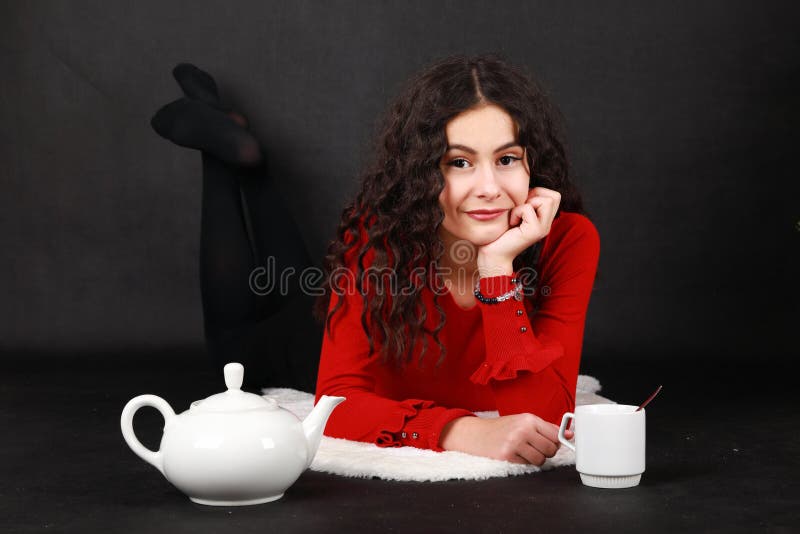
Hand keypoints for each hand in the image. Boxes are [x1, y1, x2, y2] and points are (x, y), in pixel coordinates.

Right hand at [440, 413, 572, 465]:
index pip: (555, 434)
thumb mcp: (522, 421)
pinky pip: (528, 464)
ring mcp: (515, 442)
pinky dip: (525, 462)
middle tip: (535, 448)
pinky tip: (516, 455)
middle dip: (546, 452)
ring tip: (525, 452)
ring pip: (541, 459)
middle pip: (551, 449)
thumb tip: (570, 434)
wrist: (477, 434)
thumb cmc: (502, 428)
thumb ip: (545, 428)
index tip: (553, 444)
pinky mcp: (508, 455)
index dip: (557, 442)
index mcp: (529, 418)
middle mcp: (523, 429)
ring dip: (536, 459)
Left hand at [477, 187, 561, 268]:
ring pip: (546, 200)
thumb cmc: (500, 232)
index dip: (538, 193)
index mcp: (544, 220)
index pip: (554, 196)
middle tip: (520, 208)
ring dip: (526, 203)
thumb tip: (527, 187)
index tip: (522, 204)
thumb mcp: (515, 212)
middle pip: (554, 196)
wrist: (493, 253)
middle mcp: (546, 225)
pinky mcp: (534, 231)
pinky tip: (511, 223)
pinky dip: (517, 212)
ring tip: (516, 216)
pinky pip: (528, 208)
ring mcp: (543, 229)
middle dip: (535, 195)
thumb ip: (525, 201)